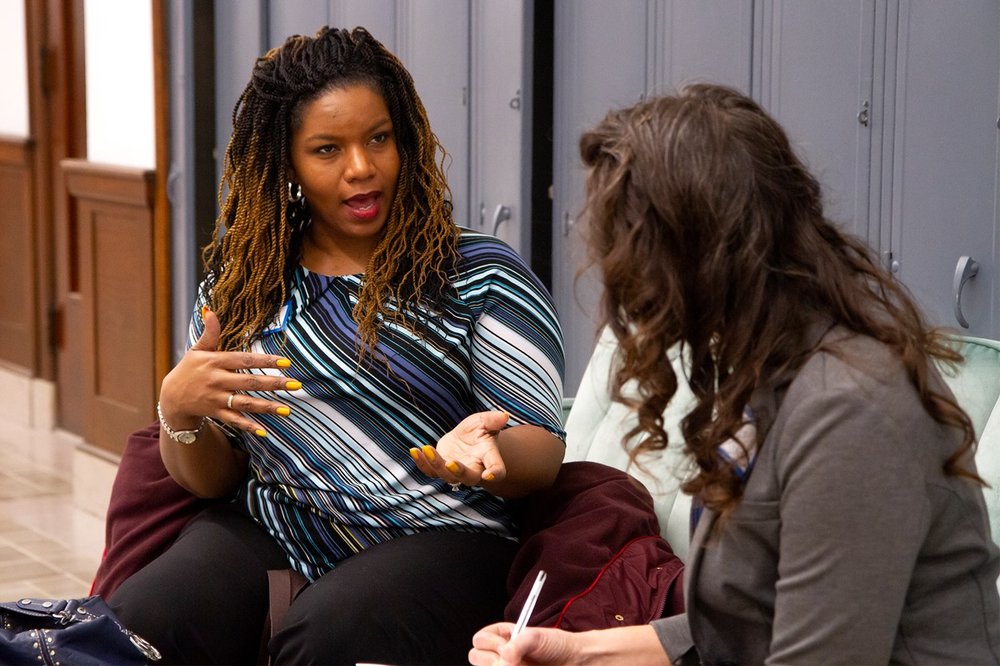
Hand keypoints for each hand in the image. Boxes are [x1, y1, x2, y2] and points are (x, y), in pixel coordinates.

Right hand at [157, 308, 298, 435]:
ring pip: (245, 403)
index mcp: (215, 362)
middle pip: (249, 382)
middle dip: (273, 384)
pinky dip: (248, 426)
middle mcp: (217, 381)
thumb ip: (209, 333)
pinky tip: (265, 431)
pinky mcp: (216, 413)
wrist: (171, 398)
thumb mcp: (197, 349)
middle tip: (296, 384)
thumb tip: (210, 310)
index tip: (285, 362)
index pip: (244, 360)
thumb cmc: (189, 369)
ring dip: (267, 407)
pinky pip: (234, 420)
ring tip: (287, 409)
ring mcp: (217, 399)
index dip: (264, 360)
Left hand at [409, 410, 509, 486]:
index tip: (488, 475)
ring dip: (436, 464)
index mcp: (489, 457)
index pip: (497, 469)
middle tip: (450, 463)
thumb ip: (492, 420)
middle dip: (460, 472)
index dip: (494, 473)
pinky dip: (421, 463)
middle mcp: (474, 468)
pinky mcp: (441, 469)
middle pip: (469, 478)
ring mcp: (456, 471)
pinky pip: (430, 471)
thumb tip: (504, 415)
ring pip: (446, 476)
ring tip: (427, 449)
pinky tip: (415, 451)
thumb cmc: (481, 430)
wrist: (469, 438)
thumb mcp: (485, 421)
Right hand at [469, 623, 581, 665]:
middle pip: (476, 657)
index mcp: (502, 637)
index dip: (490, 642)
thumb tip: (504, 658)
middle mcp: (500, 655)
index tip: (505, 644)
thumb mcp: (536, 637)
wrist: (574, 662)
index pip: (479, 640)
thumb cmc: (557, 645)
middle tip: (514, 660)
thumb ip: (517, 645)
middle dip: (492, 659)